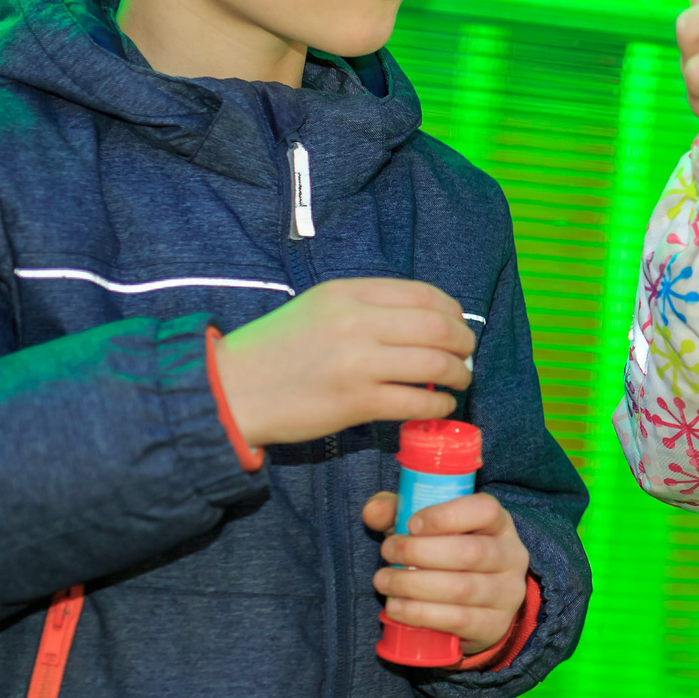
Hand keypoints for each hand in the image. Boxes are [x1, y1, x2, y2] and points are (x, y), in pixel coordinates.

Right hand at [215, 278, 475, 447]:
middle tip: (466, 356)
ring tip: (458, 381)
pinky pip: (417, 402)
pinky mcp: (357, 402)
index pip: (423, 294)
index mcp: (347, 293)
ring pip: (435, 364)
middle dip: (463, 343)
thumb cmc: (276, 350)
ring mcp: (358, 363)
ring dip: (458, 375)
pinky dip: (438, 404)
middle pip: (438, 327)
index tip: (458, 325)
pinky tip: (438, 405)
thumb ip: (367, 308)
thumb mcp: (318, 309)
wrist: (232, 391)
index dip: (452, 311)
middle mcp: (356, 322)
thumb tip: (427, 321)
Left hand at [364, 490, 529, 663]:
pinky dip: (420, 613)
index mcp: (499, 524)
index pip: (485, 510)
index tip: (412, 524)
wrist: (478, 608)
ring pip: (461, 589)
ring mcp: (507, 594)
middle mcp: (511, 557)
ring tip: (383, 581)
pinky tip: (396, 608)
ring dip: (413, 585)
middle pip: (470, 552)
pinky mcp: (494, 625)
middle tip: (387, 552)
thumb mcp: (427, 529)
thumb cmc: (447, 557)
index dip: (447, 515)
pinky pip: (457, 620)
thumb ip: (397, 513)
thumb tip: (373, 512)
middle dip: (419, 552)